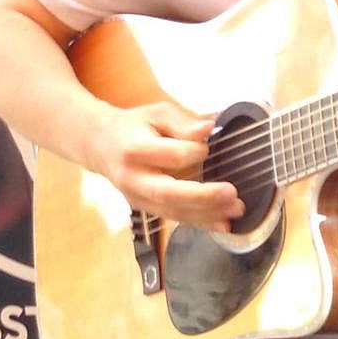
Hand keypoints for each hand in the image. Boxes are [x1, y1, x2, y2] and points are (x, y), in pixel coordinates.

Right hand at [89, 101, 244, 231]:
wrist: (101, 146)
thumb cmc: (135, 125)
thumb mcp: (157, 113)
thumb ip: (183, 122)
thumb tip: (208, 129)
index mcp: (135, 149)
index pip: (170, 155)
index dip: (194, 151)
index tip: (209, 145)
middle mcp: (134, 179)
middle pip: (168, 193)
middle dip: (203, 196)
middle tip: (232, 193)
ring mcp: (138, 198)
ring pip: (173, 212)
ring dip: (207, 214)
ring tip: (236, 210)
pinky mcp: (146, 209)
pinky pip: (175, 218)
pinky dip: (201, 223)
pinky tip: (223, 225)